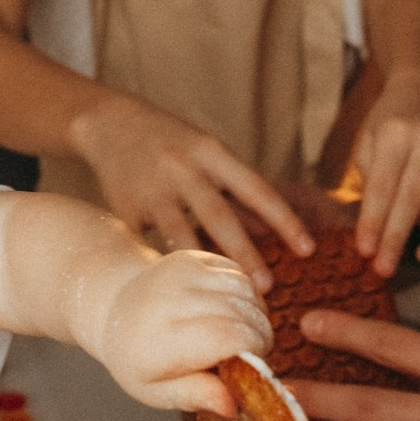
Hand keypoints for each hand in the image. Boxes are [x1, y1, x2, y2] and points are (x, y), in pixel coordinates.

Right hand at [75, 92, 313, 288]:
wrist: (111, 124)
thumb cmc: (175, 144)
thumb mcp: (208, 154)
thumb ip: (236, 190)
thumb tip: (272, 231)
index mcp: (212, 153)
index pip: (257, 189)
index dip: (285, 220)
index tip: (309, 249)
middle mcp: (183, 169)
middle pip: (219, 216)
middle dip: (245, 255)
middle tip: (267, 289)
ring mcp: (152, 190)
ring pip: (181, 234)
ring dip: (205, 266)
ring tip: (224, 296)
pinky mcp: (126, 210)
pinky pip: (150, 245)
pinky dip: (167, 267)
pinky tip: (180, 290)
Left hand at [89, 249, 273, 414]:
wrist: (113, 309)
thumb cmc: (138, 358)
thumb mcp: (156, 391)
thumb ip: (194, 396)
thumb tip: (232, 404)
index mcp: (161, 340)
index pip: (226, 337)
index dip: (253, 350)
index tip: (254, 365)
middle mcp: (171, 300)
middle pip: (241, 313)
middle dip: (260, 335)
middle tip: (254, 354)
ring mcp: (181, 273)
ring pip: (245, 290)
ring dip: (258, 314)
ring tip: (247, 334)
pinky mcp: (191, 258)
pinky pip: (238, 273)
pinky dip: (248, 294)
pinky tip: (238, 311)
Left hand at [350, 69, 419, 273]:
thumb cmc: (391, 118)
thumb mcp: (368, 138)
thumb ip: (372, 180)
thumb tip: (391, 225)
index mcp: (397, 132)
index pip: (383, 186)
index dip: (373, 222)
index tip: (366, 251)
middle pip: (415, 196)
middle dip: (397, 237)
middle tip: (385, 268)